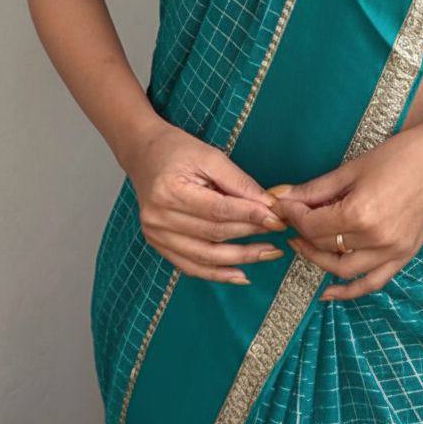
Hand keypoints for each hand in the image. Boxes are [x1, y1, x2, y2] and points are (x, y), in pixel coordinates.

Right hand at [126, 121, 287, 283]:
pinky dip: (216, 273)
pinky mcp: (157, 243)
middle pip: (213, 234)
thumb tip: (268, 205)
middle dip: (250, 235)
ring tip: (268, 254)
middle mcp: (159, 217)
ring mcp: (156, 234)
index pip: (219, 210)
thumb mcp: (210, 156)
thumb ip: (239, 181)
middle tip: (279, 234)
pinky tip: (240, 274)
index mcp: (171, 190)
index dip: (250, 216)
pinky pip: (190, 266)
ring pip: (205, 256)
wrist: (144, 154)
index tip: (276, 219)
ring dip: (240, 258)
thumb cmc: (177, 150)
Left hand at [266, 120, 422, 300]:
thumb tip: (282, 197)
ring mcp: (392, 251)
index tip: (282, 205)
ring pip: (343, 269)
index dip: (292, 215)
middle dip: (302, 233)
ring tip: (303, 245)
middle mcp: (375, 239)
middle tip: (290, 221)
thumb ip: (316, 189)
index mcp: (359, 214)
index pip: (312, 225)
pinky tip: (328, 292)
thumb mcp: (352, 168)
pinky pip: (372, 282)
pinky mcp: (404, 256)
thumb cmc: (398, 155)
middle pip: (324, 246)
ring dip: (318, 260)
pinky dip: (349, 291)